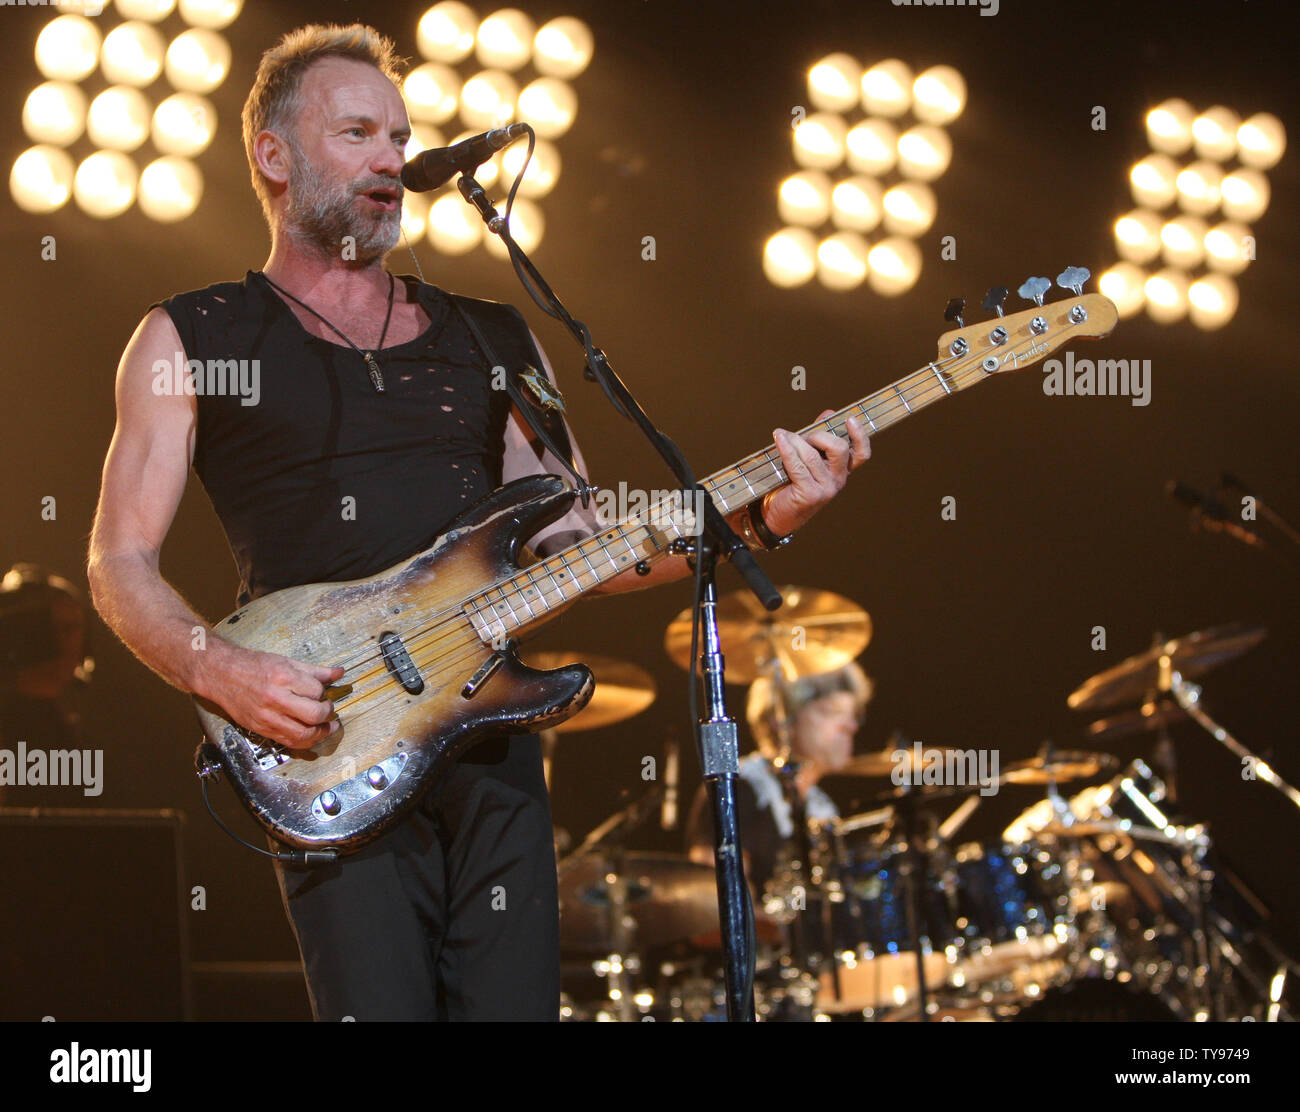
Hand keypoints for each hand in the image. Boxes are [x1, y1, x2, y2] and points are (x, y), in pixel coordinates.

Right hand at [198, 642, 344, 749]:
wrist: (221, 675)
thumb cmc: (253, 666)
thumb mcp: (287, 662)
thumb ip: (315, 671)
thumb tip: (339, 673)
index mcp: (283, 678)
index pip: (316, 691)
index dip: (324, 693)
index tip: (323, 693)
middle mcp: (275, 699)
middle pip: (313, 715)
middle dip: (327, 715)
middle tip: (329, 711)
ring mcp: (267, 717)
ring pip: (302, 734)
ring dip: (320, 734)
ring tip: (327, 728)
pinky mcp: (261, 729)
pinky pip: (288, 742)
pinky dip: (304, 742)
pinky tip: (311, 735)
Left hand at [762, 410, 869, 535]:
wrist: (778, 514)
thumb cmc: (793, 484)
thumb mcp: (809, 460)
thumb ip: (819, 438)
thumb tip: (829, 413)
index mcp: (842, 471)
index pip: (861, 454)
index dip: (860, 435)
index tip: (851, 419)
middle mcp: (838, 480)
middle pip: (839, 449)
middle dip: (819, 435)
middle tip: (804, 436)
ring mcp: (825, 489)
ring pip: (813, 455)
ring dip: (795, 441)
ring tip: (781, 436)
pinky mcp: (809, 494)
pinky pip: (797, 465)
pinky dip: (786, 450)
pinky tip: (779, 440)